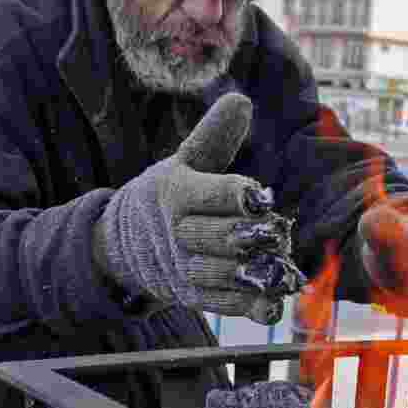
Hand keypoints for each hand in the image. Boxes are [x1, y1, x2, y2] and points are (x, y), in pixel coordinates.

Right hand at [92, 93, 305, 324]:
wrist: (124, 247)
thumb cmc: (168, 195)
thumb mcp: (185, 160)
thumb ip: (214, 135)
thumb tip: (240, 100)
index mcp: (176, 193)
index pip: (206, 193)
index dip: (235, 195)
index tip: (260, 194)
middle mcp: (178, 233)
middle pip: (217, 236)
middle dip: (250, 236)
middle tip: (280, 232)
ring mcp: (185, 268)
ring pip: (221, 273)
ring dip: (254, 274)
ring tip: (283, 268)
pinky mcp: (193, 296)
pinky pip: (222, 304)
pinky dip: (249, 307)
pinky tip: (274, 304)